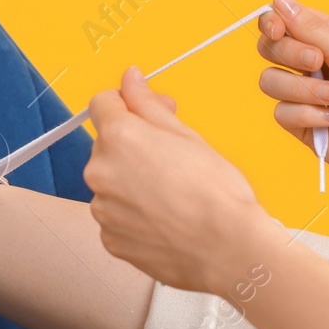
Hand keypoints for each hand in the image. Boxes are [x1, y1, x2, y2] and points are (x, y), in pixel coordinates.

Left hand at [84, 68, 271, 295]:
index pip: (102, 103)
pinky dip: (134, 216)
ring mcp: (102, 210)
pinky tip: (165, 220)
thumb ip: (149, 105)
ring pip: (112, 184)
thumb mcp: (187, 136)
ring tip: (174, 196)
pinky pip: (116, 218)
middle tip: (175, 158)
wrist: (228, 250)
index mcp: (119, 137)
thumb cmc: (217, 193)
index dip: (129, 102)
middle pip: (108, 146)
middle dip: (135, 146)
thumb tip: (130, 78)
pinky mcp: (110, 240)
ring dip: (133, 183)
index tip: (149, 111)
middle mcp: (100, 172)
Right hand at [257, 0, 328, 194]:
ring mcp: (308, 95)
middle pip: (272, 49)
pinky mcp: (304, 125)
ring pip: (271, 82)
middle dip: (291, 55)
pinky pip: (282, 114)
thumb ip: (310, 28)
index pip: (286, 21)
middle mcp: (317, 63)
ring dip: (302, 90)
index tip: (277, 30)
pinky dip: (308, 116)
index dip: (273, 23)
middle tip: (319, 62)